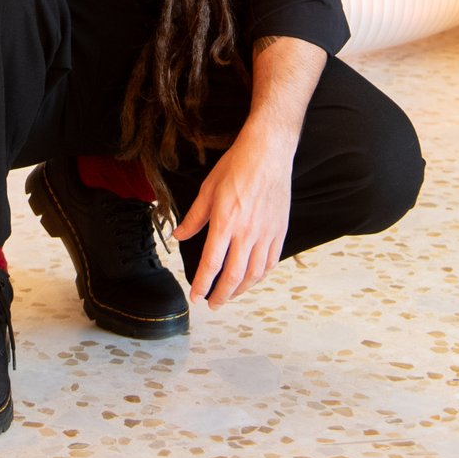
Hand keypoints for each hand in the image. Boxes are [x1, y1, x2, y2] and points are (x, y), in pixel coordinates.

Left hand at [173, 127, 292, 305]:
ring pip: (254, 274)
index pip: (211, 263)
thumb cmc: (236, 167)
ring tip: (229, 295)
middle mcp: (247, 233)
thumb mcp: (208, 189)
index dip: (202, 284)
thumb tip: (179, 236)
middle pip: (234, 276)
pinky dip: (260, 277)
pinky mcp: (279, 231)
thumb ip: (194, 218)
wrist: (268, 153)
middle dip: (221, 295)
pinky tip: (252, 280)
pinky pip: (270, 263)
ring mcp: (266, 234)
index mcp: (226, 222)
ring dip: (241, 290)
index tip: (196, 296)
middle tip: (212, 304)